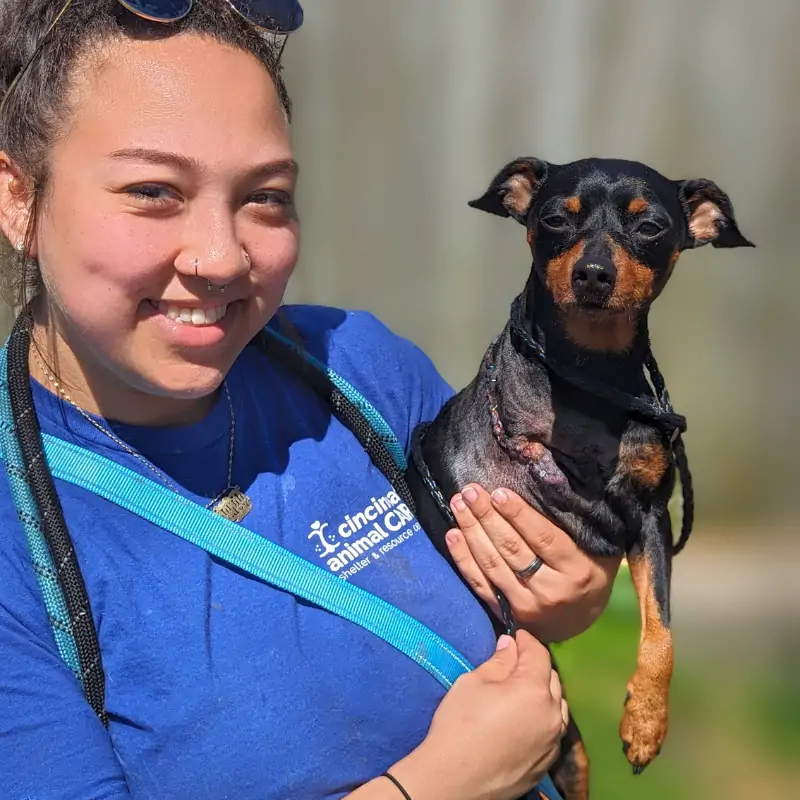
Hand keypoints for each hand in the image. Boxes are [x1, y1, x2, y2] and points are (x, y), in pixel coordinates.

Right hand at [390, 631, 567, 799]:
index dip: (526, 640)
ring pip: (557, 706)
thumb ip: (499, 661)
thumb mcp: (474, 682)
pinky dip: (543, 717)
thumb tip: (510, 646)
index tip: (514, 636)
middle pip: (552, 678)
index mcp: (534, 691)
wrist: (453, 778)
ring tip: (521, 689)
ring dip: (543, 692)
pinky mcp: (546, 763)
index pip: (539, 654)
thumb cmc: (460, 724)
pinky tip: (524, 718)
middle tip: (514, 661)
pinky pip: (552, 731)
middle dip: (535, 666)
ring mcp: (552, 742)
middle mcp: (552, 715)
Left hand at [446, 484, 620, 642]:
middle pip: (511, 548)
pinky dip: (464, 559)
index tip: (499, 493)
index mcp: (576, 568)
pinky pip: (480, 584)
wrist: (581, 619)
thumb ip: (572, 522)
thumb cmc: (589, 569)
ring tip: (459, 504)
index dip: (519, 515)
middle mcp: (550, 590)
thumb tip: (545, 480)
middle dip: (487, 517)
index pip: (543, 537)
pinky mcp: (506, 613)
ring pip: (492, 564)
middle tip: (470, 492)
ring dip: (471, 531)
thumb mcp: (593, 546)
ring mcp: (525, 604)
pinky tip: (453, 535)